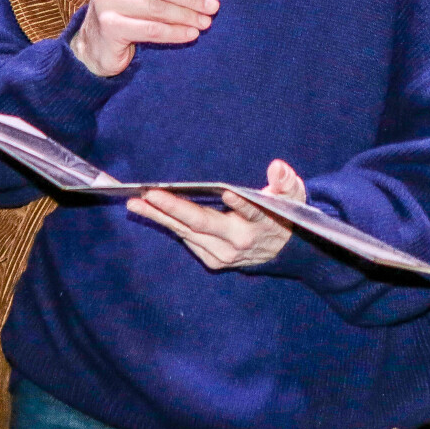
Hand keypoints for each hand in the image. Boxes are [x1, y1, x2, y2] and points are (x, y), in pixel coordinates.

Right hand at [70, 0, 219, 75]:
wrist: (95, 43)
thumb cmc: (125, 9)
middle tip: (213, 5)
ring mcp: (106, 2)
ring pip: (158, 8)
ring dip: (186, 16)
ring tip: (206, 22)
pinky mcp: (110, 27)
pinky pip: (151, 30)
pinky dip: (175, 32)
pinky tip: (191, 34)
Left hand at [126, 159, 305, 269]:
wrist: (284, 251)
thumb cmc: (285, 213)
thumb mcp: (293, 195)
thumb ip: (286, 181)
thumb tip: (277, 167)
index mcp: (261, 223)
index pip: (251, 212)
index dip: (240, 203)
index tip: (227, 193)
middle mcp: (239, 242)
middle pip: (203, 224)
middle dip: (174, 208)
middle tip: (149, 194)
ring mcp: (224, 255)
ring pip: (187, 232)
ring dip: (160, 217)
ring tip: (136, 202)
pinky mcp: (214, 261)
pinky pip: (187, 239)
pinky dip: (168, 224)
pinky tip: (150, 211)